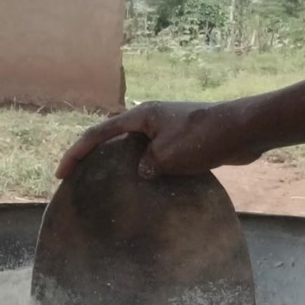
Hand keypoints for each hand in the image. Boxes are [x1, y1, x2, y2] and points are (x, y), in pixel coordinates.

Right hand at [55, 100, 265, 179]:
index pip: (98, 134)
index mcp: (140, 116)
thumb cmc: (202, 138)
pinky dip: (147, 170)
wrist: (243, 131)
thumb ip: (147, 167)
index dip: (76, 153)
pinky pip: (157, 156)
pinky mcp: (184, 141)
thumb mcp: (166, 157)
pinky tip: (149, 188)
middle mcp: (151, 119)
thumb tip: (142, 174)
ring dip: (123, 165)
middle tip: (81, 177)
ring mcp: (168, 129)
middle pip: (114, 138)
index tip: (61, 173)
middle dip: (95, 156)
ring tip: (111, 186)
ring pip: (136, 148)